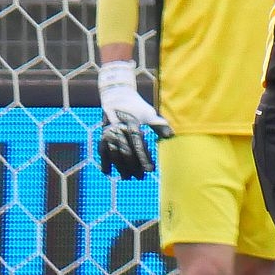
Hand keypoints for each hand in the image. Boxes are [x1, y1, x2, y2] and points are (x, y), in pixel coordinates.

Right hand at [96, 59, 169, 179]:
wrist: (117, 96)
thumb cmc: (136, 107)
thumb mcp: (148, 113)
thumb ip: (159, 125)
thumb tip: (171, 136)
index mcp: (132, 123)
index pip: (138, 144)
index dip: (144, 158)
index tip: (150, 170)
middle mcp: (118, 128)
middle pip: (126, 151)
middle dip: (133, 166)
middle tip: (141, 177)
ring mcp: (108, 132)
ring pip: (114, 153)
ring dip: (120, 167)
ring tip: (127, 178)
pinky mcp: (102, 135)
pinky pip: (102, 151)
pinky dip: (104, 161)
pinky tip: (108, 172)